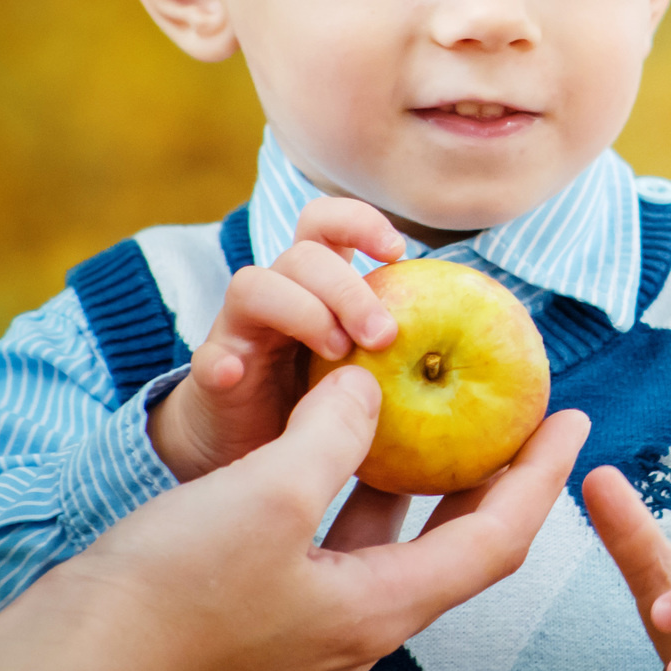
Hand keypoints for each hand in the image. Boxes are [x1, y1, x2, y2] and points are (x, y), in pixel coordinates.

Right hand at [0, 371, 587, 670]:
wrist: (62, 668)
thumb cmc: (170, 585)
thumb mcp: (272, 488)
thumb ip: (337, 432)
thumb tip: (368, 386)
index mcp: (379, 615)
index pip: (494, 542)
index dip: (540, 478)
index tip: (576, 418)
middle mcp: (354, 638)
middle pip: (451, 550)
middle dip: (488, 479)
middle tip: (518, 414)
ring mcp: (304, 640)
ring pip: (388, 550)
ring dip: (417, 484)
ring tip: (440, 416)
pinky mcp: (257, 629)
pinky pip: (333, 552)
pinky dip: (351, 497)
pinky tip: (339, 445)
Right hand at [149, 196, 406, 481]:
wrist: (246, 449)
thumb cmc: (318, 401)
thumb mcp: (365, 367)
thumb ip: (401, 352)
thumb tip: (462, 356)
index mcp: (314, 284)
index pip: (326, 221)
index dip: (360, 221)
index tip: (398, 252)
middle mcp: (276, 295)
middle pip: (302, 254)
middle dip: (348, 288)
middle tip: (383, 336)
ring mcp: (239, 330)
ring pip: (254, 284)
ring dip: (303, 312)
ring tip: (336, 354)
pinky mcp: (211, 376)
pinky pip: (207, 358)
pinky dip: (222, 362)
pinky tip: (235, 374)